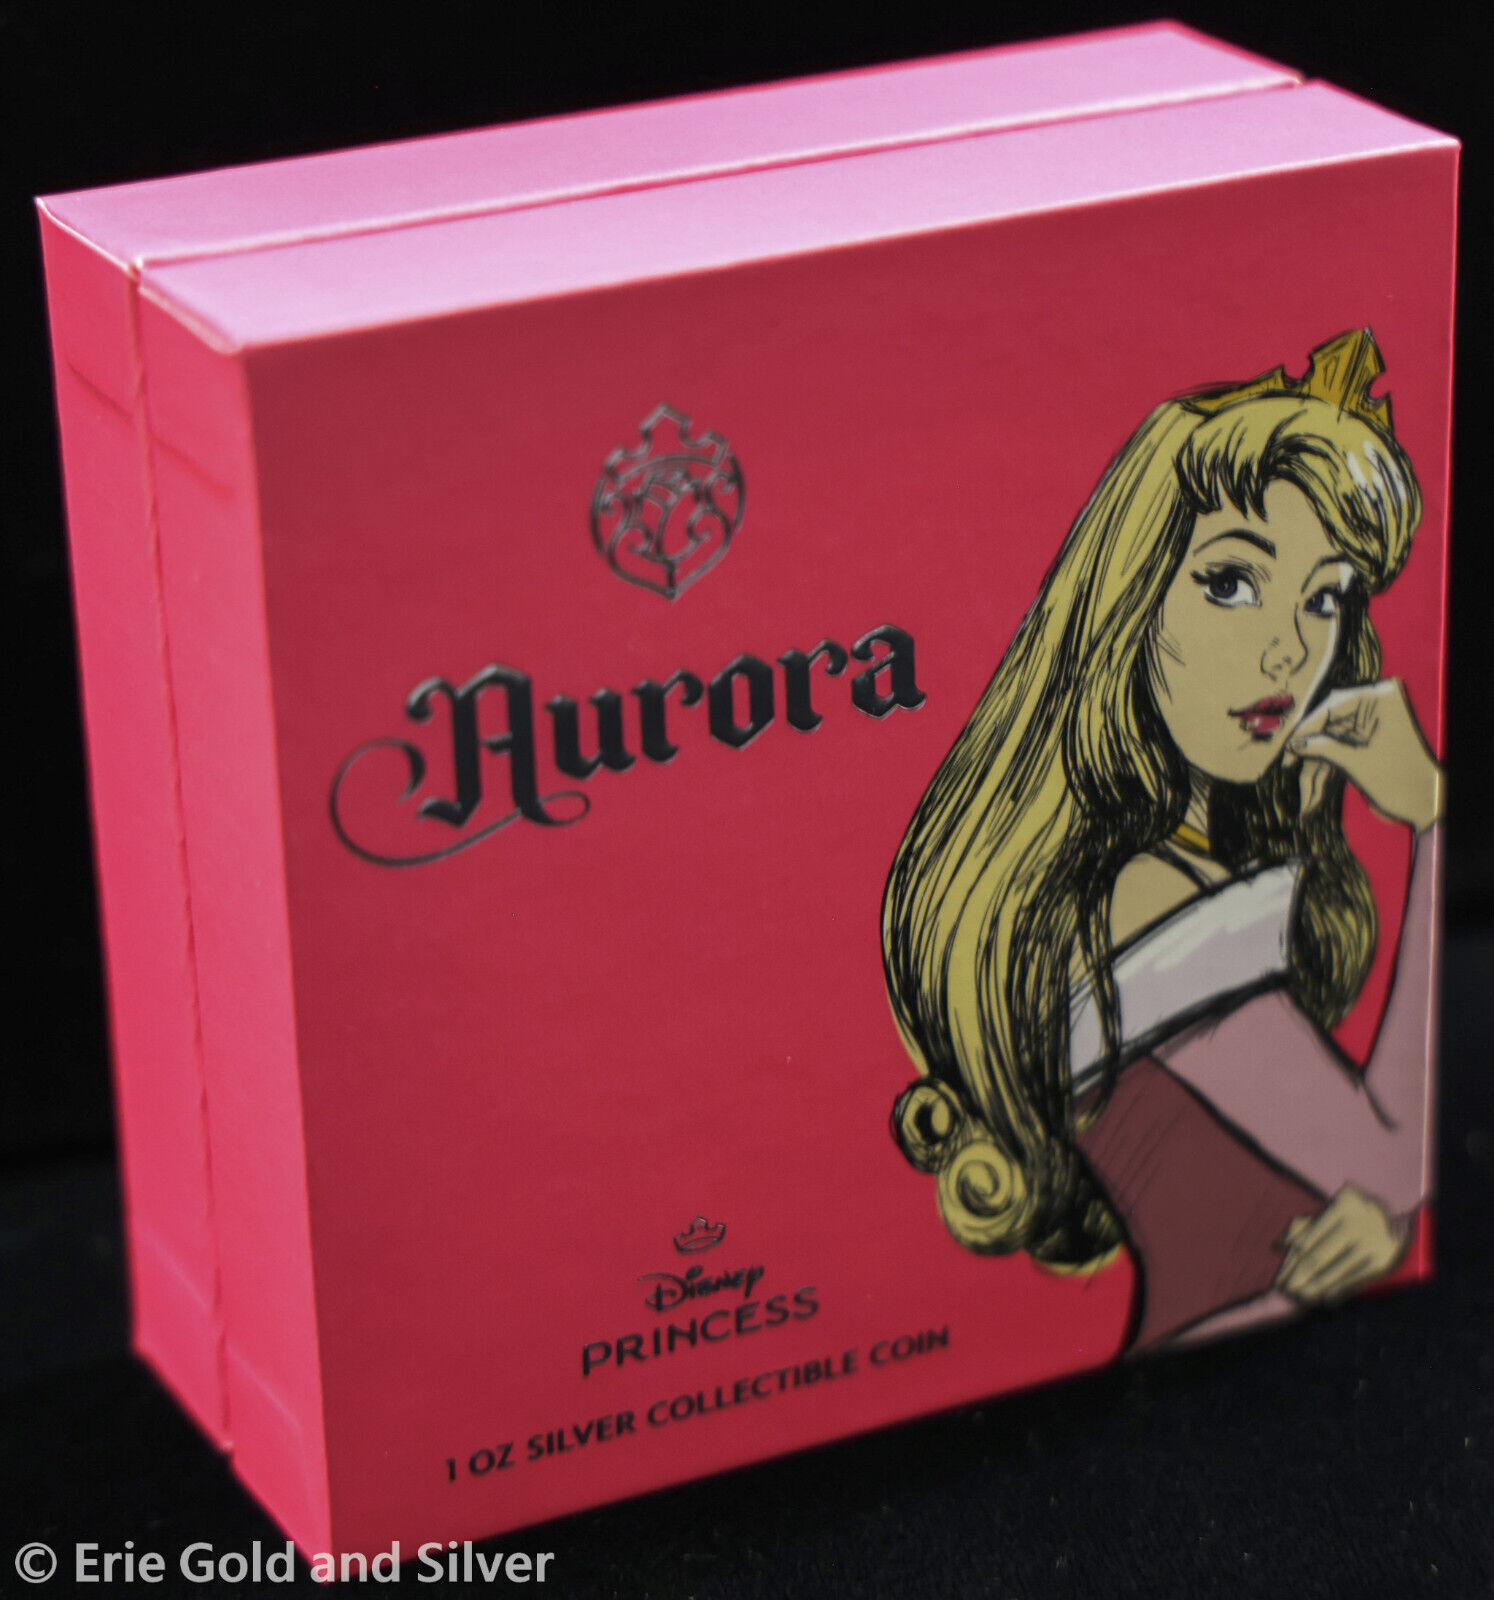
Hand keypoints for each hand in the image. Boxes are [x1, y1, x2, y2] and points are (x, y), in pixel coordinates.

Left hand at [1275, 1185, 1409, 1304]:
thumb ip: (1306, 1225)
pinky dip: (1339, 1290)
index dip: (1290, 1261)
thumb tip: (1280, 1245)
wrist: (1401, 1217)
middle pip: (1319, 1257)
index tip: (1278, 1277)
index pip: (1308, 1239)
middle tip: (1284, 1291)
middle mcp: (1359, 1222)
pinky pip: (1356, 1279)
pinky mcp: (1385, 1261)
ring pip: (1336, 1271)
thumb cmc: (1355, 1213)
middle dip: (1298, 1277)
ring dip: (1315, 1287)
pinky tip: (1326, 1299)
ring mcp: (1373, 1243)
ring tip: (1300, 1297)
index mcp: (1342, 1205)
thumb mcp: (1334, 1209)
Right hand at [1286, 679, 1442, 832]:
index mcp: (1381, 700)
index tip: (1288, 745)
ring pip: (1330, 744)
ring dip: (1316, 771)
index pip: (1332, 706)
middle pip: (1328, 726)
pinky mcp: (1367, 747)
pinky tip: (1311, 800)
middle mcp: (1375, 709)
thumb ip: (1320, 748)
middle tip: (1288, 765)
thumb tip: (1292, 744)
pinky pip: (1338, 754)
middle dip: (1309, 752)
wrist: (1425, 806)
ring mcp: (1371, 729)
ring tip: (1306, 802)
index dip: (1307, 727)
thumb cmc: (1397, 778)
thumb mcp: (1355, 761)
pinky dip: (1325, 775)